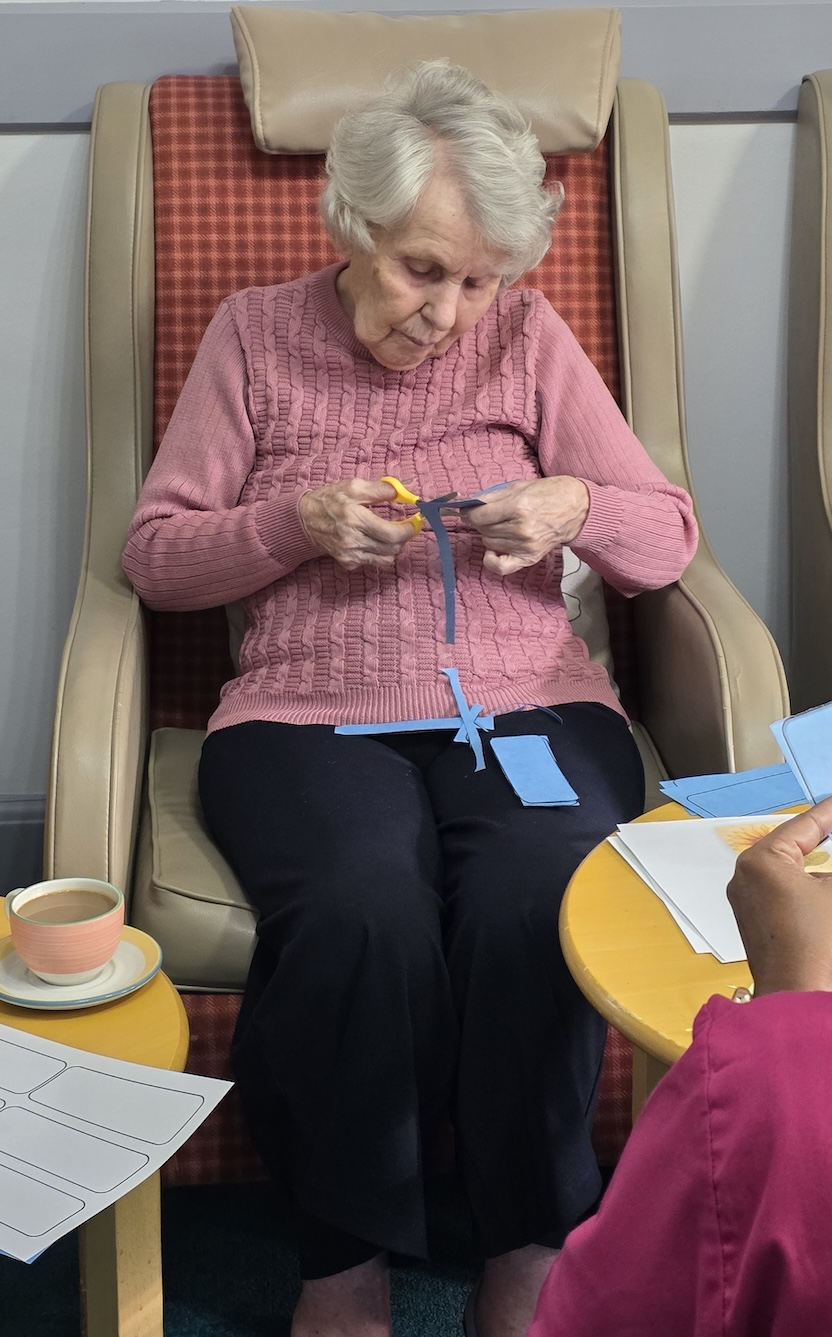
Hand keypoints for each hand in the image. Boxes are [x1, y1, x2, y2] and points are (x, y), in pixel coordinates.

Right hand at [299, 478, 417, 569]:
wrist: (305, 519)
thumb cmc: (331, 499)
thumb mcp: (354, 486)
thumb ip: (382, 488)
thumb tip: (407, 489)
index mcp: (354, 518)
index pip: (392, 534)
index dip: (409, 529)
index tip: (415, 521)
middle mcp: (352, 540)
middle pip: (392, 548)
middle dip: (404, 537)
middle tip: (404, 525)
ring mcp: (349, 554)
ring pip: (386, 559)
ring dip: (394, 547)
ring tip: (389, 533)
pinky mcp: (347, 563)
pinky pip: (373, 562)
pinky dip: (379, 553)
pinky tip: (373, 541)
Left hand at [464, 477, 589, 575]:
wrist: (577, 509)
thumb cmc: (548, 494)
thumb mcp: (519, 486)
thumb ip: (492, 496)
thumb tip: (467, 504)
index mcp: (518, 506)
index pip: (479, 515)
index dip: (469, 513)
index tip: (468, 510)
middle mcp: (521, 528)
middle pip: (483, 530)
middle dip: (481, 521)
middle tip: (490, 515)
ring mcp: (525, 546)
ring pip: (489, 544)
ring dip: (490, 535)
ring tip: (501, 526)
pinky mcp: (529, 558)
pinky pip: (500, 567)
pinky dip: (491, 560)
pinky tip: (492, 551)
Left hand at [726, 798, 831, 994]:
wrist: (800, 999)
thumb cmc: (819, 946)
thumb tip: (825, 868)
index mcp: (761, 861)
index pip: (804, 825)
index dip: (829, 813)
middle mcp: (745, 876)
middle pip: (795, 846)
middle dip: (822, 839)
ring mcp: (746, 901)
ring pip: (790, 870)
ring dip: (817, 865)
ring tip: (826, 862)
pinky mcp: (755, 922)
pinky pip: (785, 892)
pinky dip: (808, 887)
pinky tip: (822, 888)